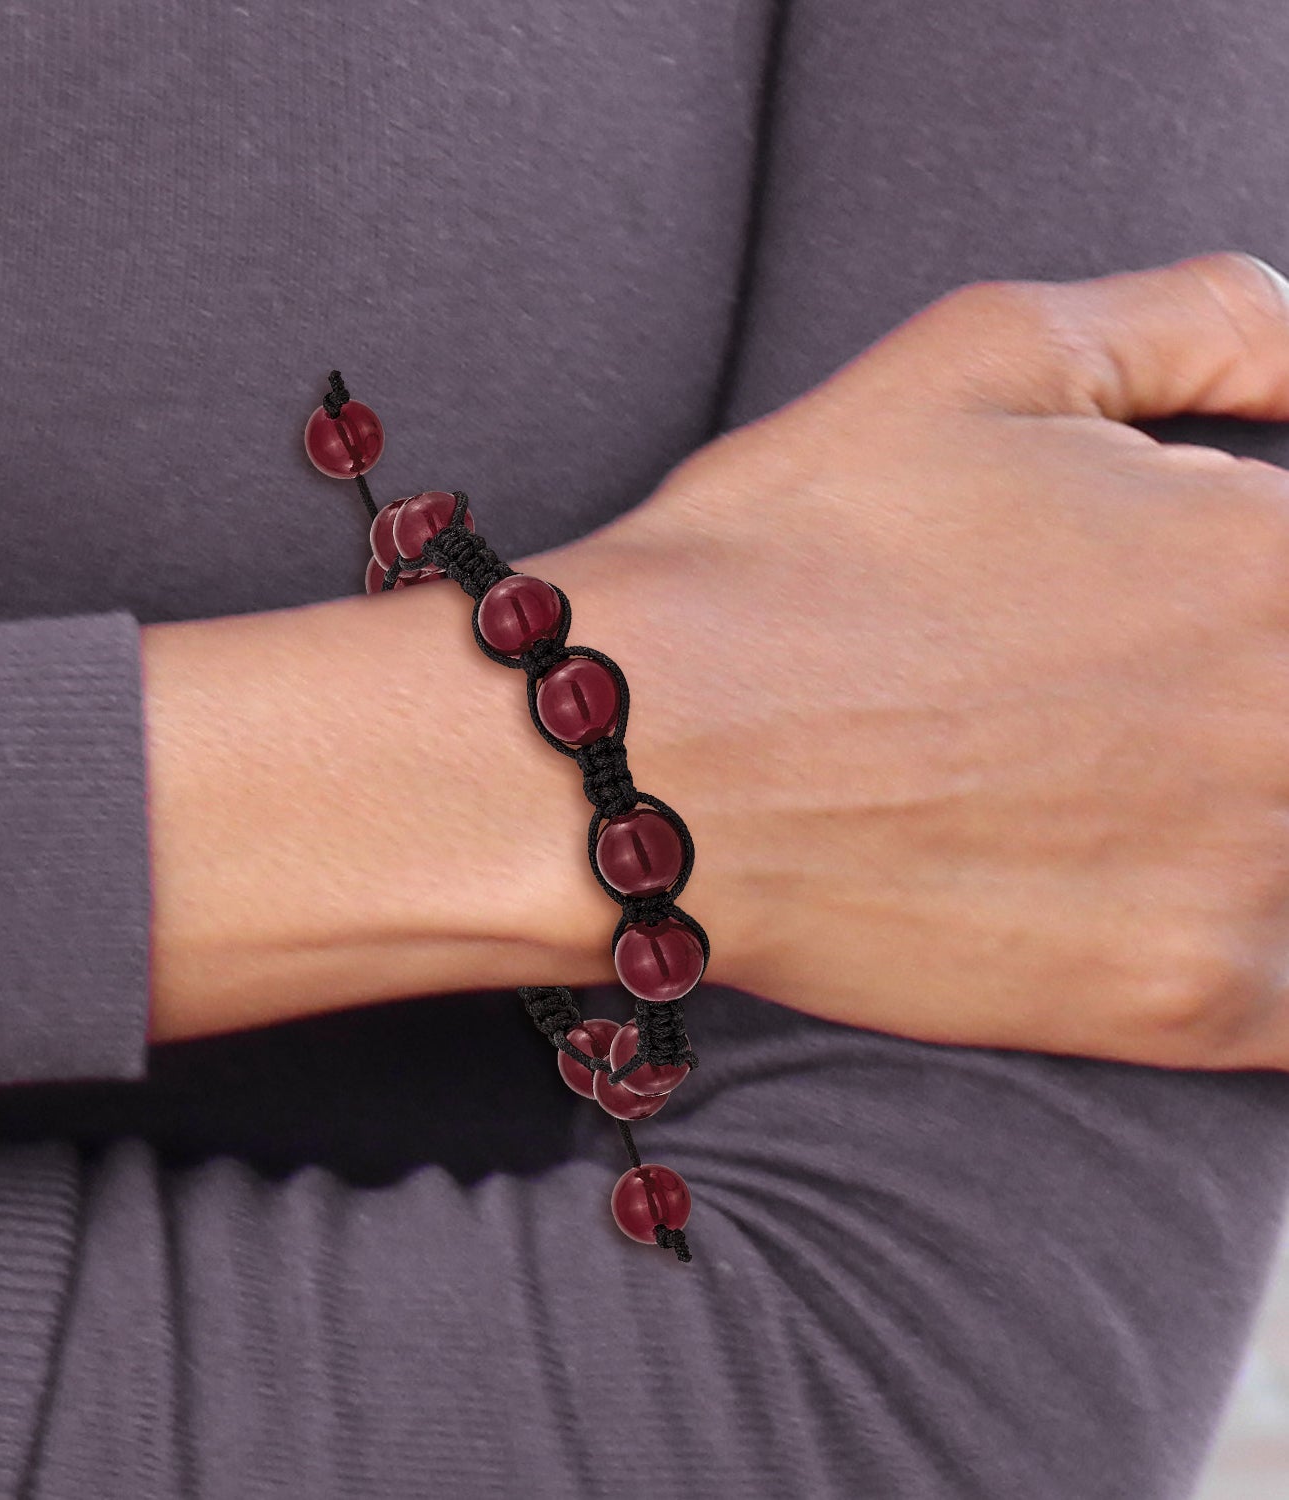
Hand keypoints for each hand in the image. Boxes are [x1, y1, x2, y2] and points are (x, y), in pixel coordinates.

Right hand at [531, 252, 1288, 1069]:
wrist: (639, 752)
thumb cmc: (789, 545)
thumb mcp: (991, 348)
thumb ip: (1218, 322)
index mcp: (1278, 553)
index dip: (1272, 601)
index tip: (1209, 623)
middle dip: (1254, 697)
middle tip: (1112, 702)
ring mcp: (1258, 873)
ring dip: (1257, 799)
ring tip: (1107, 778)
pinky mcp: (1186, 1004)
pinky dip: (1268, 931)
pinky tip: (1172, 883)